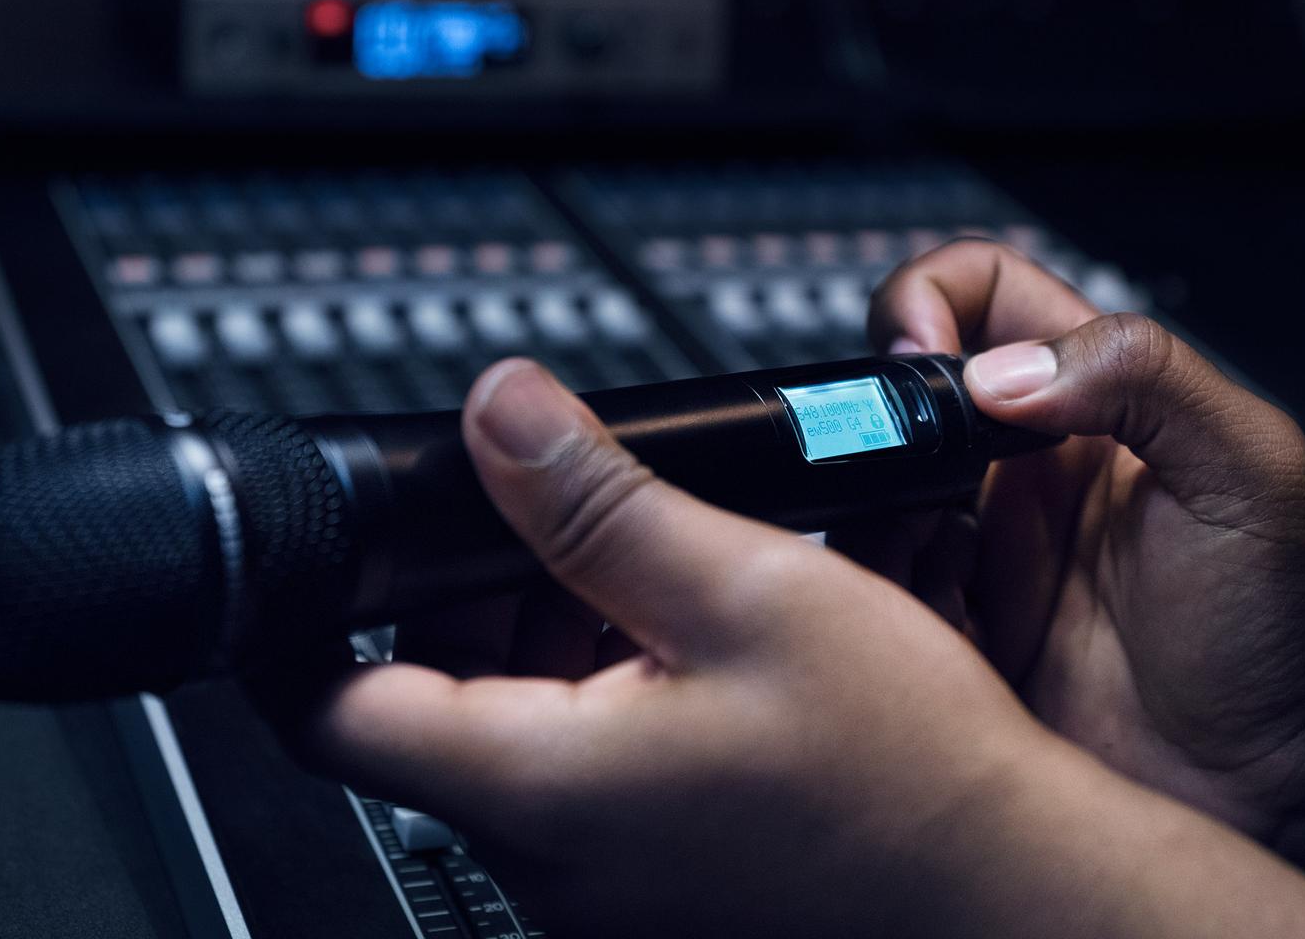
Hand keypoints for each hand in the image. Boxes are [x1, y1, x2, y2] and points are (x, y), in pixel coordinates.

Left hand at [254, 358, 1081, 937]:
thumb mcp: (744, 589)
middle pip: (427, 707)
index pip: (332, 710)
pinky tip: (687, 649)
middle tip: (545, 517)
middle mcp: (548, 858)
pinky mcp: (652, 888)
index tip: (303, 558)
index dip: (295, 622)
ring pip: (510, 737)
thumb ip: (599, 501)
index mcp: (538, 786)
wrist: (1009, 888)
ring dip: (546, 642)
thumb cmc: (904, 772)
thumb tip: (499, 417)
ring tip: (645, 574)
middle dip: (466, 599)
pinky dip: (601, 697)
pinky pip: (578, 780)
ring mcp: (600, 887)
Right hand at [857, 240, 1304, 836]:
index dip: (928, 300)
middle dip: (876, 435)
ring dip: (878, 534)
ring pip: (871, 508)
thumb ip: (1143, 377)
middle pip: (896, 404)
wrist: (1290, 776)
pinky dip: (888, 616)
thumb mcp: (1246, 465)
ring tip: (939, 577)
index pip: (976, 294)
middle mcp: (1019, 468)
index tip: (920, 357)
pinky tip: (946, 640)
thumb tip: (1002, 376)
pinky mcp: (963, 640)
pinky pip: (883, 609)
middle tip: (911, 494)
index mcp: (1084, 399)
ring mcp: (985, 555)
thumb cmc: (1290, 615)